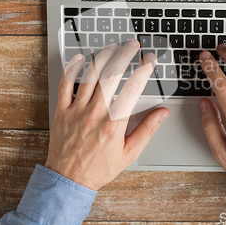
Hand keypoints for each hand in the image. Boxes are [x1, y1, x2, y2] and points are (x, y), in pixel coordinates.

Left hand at [45, 40, 168, 189]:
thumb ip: (147, 130)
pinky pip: (65, 84)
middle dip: (124, 55)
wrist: (69, 180)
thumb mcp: (129, 153)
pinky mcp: (62, 111)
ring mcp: (77, 110)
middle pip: (111, 75)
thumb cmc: (99, 168)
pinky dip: (72, 69)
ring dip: (103, 57)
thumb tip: (162, 113)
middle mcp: (95, 113)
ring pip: (90, 75)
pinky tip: (81, 58)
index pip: (133, 88)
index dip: (143, 70)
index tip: (149, 60)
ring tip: (113, 47)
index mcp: (114, 123)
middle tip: (132, 45)